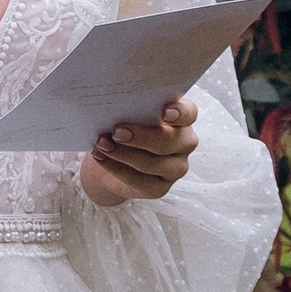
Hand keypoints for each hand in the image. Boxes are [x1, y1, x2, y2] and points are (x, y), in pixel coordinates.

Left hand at [81, 95, 197, 209]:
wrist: (111, 156)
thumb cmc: (124, 125)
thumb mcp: (127, 112)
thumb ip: (130, 107)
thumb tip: (114, 104)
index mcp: (180, 118)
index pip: (188, 113)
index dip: (180, 112)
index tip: (164, 112)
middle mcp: (184, 142)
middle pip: (171, 140)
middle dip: (142, 137)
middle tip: (116, 131)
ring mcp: (175, 167)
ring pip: (155, 163)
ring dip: (124, 154)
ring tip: (102, 144)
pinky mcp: (160, 187)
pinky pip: (141, 182)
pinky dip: (117, 169)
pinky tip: (101, 158)